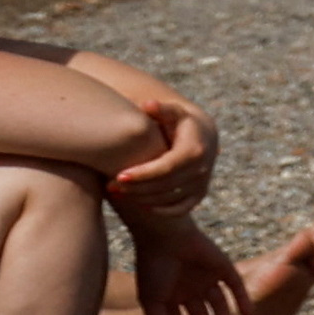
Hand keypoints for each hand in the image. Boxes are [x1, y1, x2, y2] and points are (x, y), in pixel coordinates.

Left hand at [69, 56, 217, 218]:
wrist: (202, 135)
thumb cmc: (179, 121)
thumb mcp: (172, 112)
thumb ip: (160, 109)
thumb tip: (148, 105)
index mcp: (195, 150)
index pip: (167, 168)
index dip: (144, 174)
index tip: (119, 176)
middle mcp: (202, 169)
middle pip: (166, 185)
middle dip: (137, 188)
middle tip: (111, 186)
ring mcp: (202, 183)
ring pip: (169, 198)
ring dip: (142, 198)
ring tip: (117, 192)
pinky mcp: (199, 193)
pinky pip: (180, 208)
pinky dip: (160, 210)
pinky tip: (139, 204)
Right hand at [125, 209, 242, 314]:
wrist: (167, 236)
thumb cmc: (154, 267)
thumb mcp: (152, 299)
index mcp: (168, 295)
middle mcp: (187, 287)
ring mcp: (205, 277)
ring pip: (218, 304)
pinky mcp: (222, 267)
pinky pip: (236, 286)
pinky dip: (243, 300)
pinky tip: (249, 314)